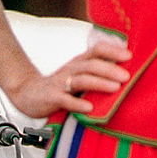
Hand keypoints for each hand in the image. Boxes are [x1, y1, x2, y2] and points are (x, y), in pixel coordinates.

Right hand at [8, 39, 132, 118]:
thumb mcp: (77, 74)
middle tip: (126, 77)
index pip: (97, 50)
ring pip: (81, 80)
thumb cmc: (58, 86)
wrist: (26, 94)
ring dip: (99, 83)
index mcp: (79, 62)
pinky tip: (89, 108)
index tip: (130, 56)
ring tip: (115, 88)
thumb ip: (96, 72)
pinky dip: (78, 103)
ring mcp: (60, 83)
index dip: (113, 51)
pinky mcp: (51, 98)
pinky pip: (66, 100)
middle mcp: (71, 69)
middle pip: (91, 65)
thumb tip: (124, 71)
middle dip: (110, 69)